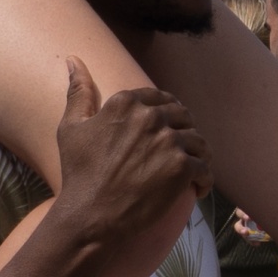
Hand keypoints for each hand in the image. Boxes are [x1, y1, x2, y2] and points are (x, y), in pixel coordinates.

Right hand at [50, 62, 199, 247]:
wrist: (90, 216)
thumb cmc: (79, 174)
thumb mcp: (71, 128)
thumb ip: (79, 92)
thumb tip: (74, 60)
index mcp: (126, 103)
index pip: (161, 98)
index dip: (167, 115)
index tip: (165, 132)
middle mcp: (150, 116)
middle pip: (183, 117)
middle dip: (183, 134)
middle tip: (177, 155)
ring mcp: (168, 141)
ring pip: (199, 142)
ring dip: (197, 157)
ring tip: (189, 173)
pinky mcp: (182, 167)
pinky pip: (205, 169)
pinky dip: (204, 180)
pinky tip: (195, 189)